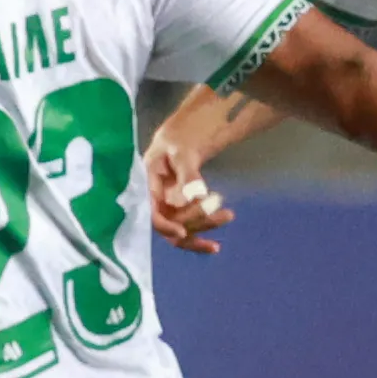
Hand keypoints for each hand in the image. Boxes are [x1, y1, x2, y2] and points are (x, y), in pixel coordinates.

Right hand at [143, 124, 235, 254]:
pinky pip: (188, 226)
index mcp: (148, 182)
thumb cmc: (181, 134)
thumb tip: (194, 195)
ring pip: (182, 227)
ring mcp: (168, 204)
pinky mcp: (179, 207)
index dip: (165, 225)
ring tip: (228, 215)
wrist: (187, 131)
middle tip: (225, 212)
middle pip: (170, 222)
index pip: (151, 212)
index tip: (183, 232)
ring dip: (204, 226)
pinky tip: (214, 245)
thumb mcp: (183, 149)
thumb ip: (187, 173)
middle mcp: (155, 198)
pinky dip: (201, 232)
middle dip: (196, 222)